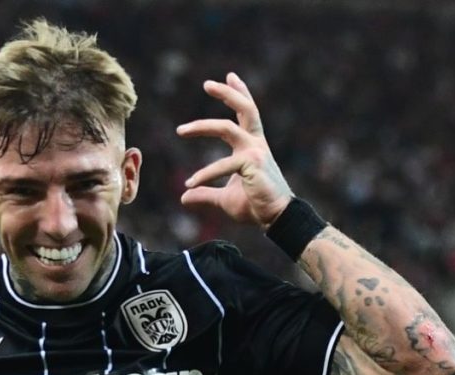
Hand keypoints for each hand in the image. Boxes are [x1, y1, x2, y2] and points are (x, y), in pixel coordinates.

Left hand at [177, 73, 292, 228]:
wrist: (274, 219)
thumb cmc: (254, 206)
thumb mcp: (224, 198)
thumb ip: (205, 194)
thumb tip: (184, 196)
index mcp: (252, 145)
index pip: (246, 113)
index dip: (239, 93)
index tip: (229, 76)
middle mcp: (255, 143)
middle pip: (244, 108)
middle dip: (227, 93)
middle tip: (207, 84)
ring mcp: (255, 152)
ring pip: (227, 127)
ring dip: (202, 126)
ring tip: (180, 130)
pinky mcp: (252, 164)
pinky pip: (223, 165)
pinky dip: (204, 174)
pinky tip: (190, 184)